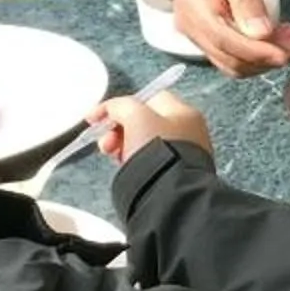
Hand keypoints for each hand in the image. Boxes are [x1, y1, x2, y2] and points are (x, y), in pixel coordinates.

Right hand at [93, 88, 211, 165]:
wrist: (168, 192)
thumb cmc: (159, 152)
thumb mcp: (135, 116)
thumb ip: (120, 106)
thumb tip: (111, 109)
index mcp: (184, 113)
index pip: (149, 99)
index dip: (123, 105)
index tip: (103, 116)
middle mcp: (187, 133)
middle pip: (144, 122)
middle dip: (118, 129)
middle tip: (106, 140)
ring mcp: (180, 154)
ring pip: (143, 143)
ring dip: (122, 146)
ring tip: (112, 154)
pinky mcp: (172, 174)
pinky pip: (147, 162)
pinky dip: (133, 162)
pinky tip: (125, 166)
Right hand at [173, 0, 289, 76]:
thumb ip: (248, 0)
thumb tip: (261, 33)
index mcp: (194, 6)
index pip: (224, 40)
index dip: (256, 52)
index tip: (284, 54)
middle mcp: (192, 27)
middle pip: (230, 58)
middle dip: (267, 56)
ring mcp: (200, 38)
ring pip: (234, 64)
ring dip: (266, 59)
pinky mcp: (212, 44)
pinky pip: (236, 59)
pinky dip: (259, 56)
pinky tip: (276, 42)